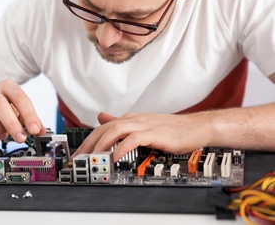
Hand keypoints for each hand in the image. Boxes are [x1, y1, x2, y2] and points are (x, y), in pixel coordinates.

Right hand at [0, 79, 46, 144]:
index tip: (35, 130)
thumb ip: (29, 119)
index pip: (21, 99)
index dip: (29, 116)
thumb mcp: (17, 109)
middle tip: (20, 138)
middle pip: (1, 105)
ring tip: (3, 136)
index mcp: (8, 86)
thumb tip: (42, 131)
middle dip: (12, 124)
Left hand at [75, 112, 211, 161]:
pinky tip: (115, 157)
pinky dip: (122, 147)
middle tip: (80, 157)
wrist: (194, 127)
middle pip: (105, 128)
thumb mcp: (142, 125)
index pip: (102, 127)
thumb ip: (121, 123)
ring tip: (93, 157)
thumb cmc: (169, 128)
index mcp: (129, 118)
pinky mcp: (154, 133)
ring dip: (102, 144)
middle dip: (89, 143)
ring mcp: (144, 125)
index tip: (79, 153)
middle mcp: (134, 119)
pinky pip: (133, 139)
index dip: (88, 140)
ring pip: (116, 130)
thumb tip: (102, 117)